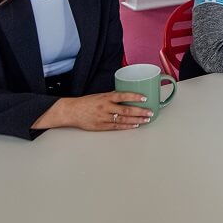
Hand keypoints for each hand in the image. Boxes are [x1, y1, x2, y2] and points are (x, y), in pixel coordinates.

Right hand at [33, 91, 152, 130]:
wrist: (71, 111)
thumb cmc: (86, 102)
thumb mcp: (100, 96)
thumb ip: (112, 96)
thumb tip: (127, 96)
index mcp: (105, 97)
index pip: (122, 96)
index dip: (134, 97)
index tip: (144, 98)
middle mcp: (105, 107)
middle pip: (126, 110)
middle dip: (140, 111)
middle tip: (150, 112)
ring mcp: (104, 118)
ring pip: (123, 119)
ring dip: (136, 120)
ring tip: (146, 119)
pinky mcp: (101, 126)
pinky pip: (117, 127)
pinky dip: (127, 126)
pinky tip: (135, 125)